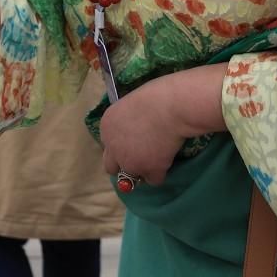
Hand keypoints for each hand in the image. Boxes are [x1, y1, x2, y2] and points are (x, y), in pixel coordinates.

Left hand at [99, 65, 225, 186]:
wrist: (171, 106)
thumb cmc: (155, 96)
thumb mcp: (131, 105)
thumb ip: (127, 120)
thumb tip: (135, 128)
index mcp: (106, 127)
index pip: (108, 145)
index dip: (121, 146)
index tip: (134, 143)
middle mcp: (112, 147)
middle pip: (111, 167)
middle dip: (124, 165)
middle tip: (141, 159)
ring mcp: (129, 161)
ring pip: (131, 178)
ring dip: (142, 171)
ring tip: (158, 160)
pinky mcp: (148, 170)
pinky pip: (154, 180)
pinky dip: (161, 174)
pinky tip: (168, 161)